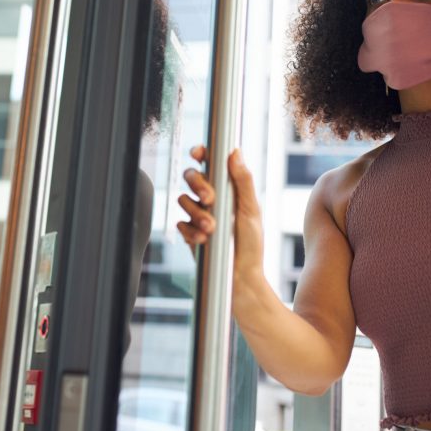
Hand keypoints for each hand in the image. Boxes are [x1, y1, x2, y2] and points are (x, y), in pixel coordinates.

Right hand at [176, 145, 264, 279]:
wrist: (240, 277)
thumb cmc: (251, 245)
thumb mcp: (250, 210)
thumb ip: (243, 181)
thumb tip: (235, 152)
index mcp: (227, 189)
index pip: (210, 163)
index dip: (201, 154)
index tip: (198, 153)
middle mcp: (211, 198)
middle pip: (191, 176)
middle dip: (197, 184)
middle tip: (210, 199)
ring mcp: (198, 215)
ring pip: (183, 199)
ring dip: (196, 213)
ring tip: (212, 228)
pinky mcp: (189, 232)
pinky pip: (180, 223)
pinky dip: (191, 231)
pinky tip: (204, 240)